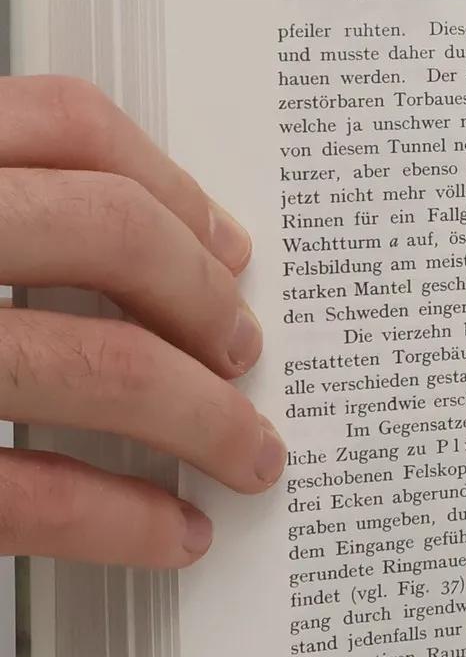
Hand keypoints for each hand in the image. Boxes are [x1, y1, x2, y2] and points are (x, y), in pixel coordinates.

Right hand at [0, 78, 282, 566]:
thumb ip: (1, 211)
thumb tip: (146, 244)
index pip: (63, 124)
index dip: (168, 185)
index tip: (230, 245)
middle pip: (107, 231)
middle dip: (206, 300)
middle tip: (249, 352)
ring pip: (97, 365)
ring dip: (202, 420)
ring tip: (247, 455)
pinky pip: (30, 492)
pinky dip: (120, 520)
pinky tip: (169, 532)